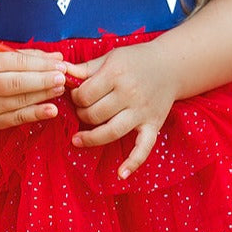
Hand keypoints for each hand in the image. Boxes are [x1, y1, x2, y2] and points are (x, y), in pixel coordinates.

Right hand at [0, 49, 66, 128]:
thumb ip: (28, 56)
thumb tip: (58, 57)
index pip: (17, 63)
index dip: (41, 64)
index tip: (60, 64)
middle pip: (18, 83)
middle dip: (44, 80)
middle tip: (63, 77)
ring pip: (20, 101)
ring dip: (44, 95)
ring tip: (60, 89)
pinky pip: (17, 118)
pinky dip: (36, 114)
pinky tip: (51, 109)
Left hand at [66, 42, 176, 177]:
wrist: (171, 65)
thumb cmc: (135, 60)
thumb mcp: (110, 57)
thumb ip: (85, 68)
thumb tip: (60, 73)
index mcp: (116, 73)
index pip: (85, 94)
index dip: (75, 97)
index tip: (78, 96)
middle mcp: (129, 93)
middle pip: (94, 114)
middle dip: (81, 115)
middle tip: (82, 111)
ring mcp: (142, 111)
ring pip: (111, 131)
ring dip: (91, 138)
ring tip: (77, 139)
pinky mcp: (153, 125)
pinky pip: (144, 147)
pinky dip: (133, 162)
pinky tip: (121, 174)